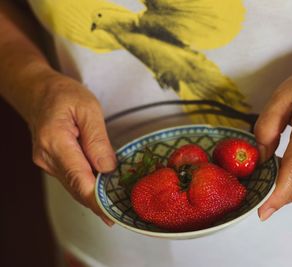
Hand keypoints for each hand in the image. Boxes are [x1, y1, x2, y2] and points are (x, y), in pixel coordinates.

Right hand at [29, 71, 115, 225]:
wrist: (38, 92)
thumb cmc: (63, 95)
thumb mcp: (88, 109)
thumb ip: (98, 140)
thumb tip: (108, 168)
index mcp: (55, 141)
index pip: (78, 178)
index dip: (96, 199)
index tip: (111, 213)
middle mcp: (47, 157)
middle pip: (76, 187)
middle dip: (99, 202)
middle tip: (122, 211)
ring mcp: (47, 162)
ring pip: (74, 186)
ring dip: (95, 196)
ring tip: (117, 203)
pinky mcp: (51, 163)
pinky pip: (72, 179)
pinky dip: (88, 186)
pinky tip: (104, 190)